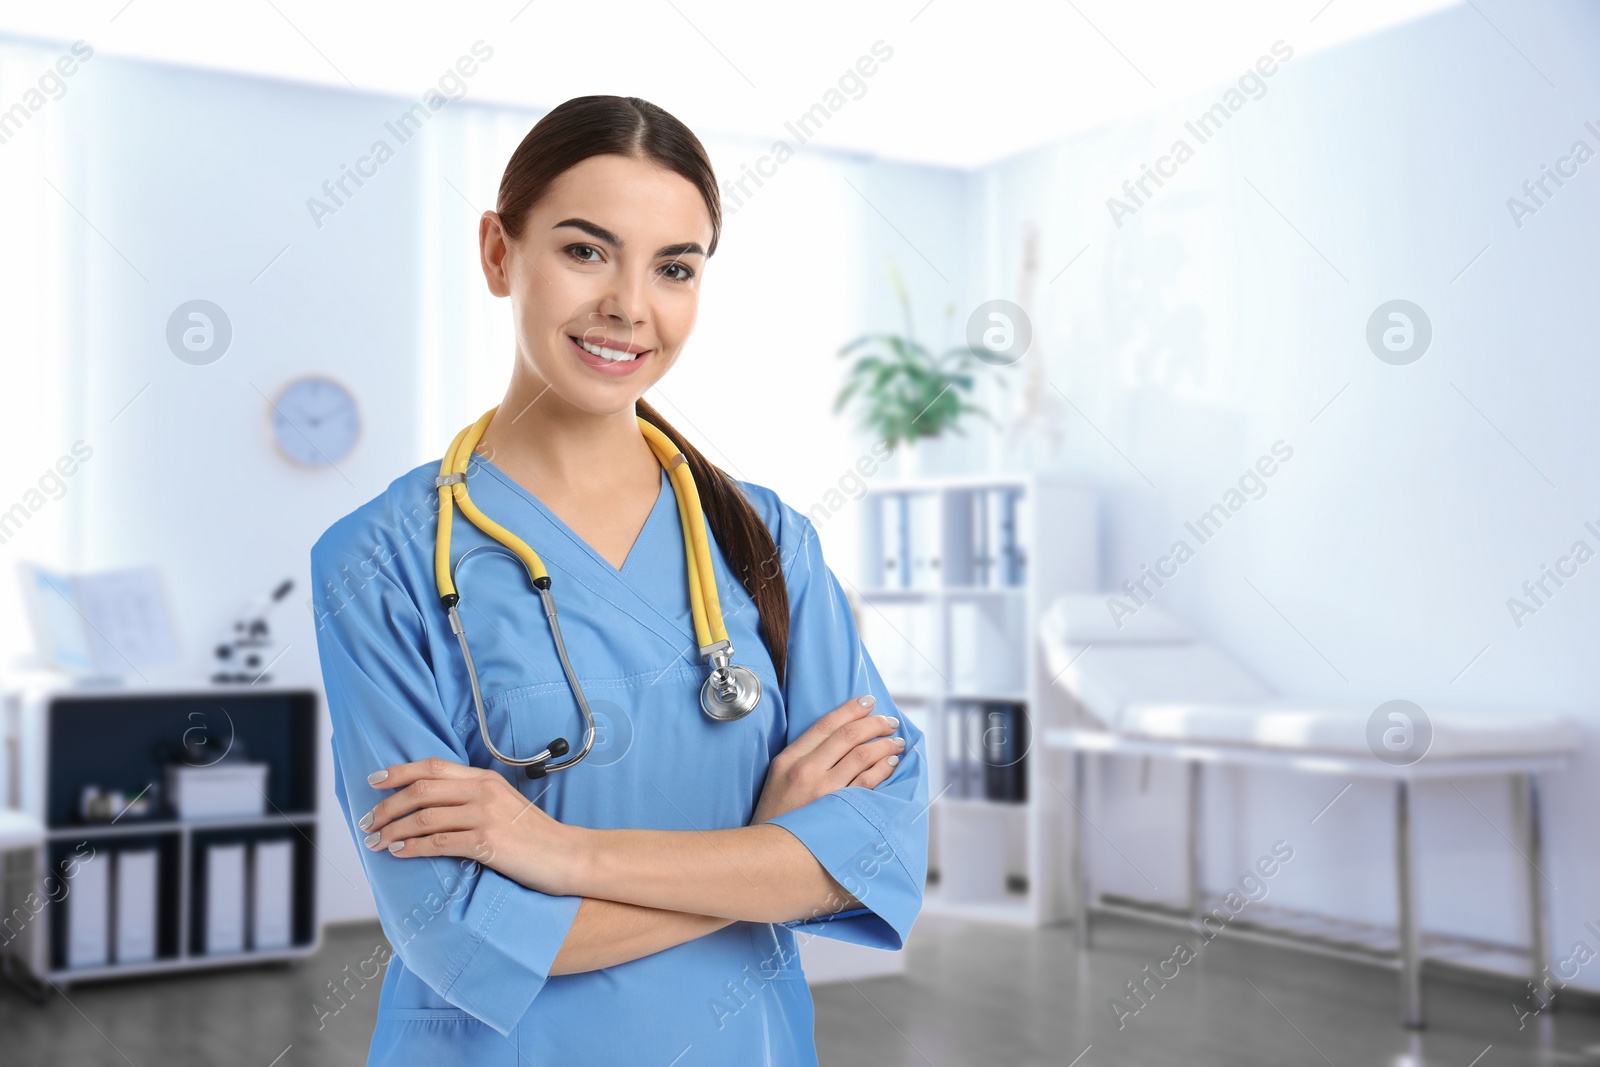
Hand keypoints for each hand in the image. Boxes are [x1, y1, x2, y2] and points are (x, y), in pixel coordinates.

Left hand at [358, 757, 582, 895]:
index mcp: (484, 778)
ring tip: (376, 842)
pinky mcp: (487, 843)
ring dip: (393, 830)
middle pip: (421, 791)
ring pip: (424, 818)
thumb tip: (431, 803)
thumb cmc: (534, 835)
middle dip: (387, 806)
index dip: (398, 772)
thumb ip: (472, 796)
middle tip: (367, 822)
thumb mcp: (503, 804)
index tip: (373, 780)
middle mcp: (483, 791)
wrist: (567, 855)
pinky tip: (399, 852)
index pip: (432, 766)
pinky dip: (413, 848)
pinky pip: (439, 844)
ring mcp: (485, 816)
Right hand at [752, 695, 904, 823]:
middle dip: (874, 723)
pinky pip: (868, 782)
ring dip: (884, 744)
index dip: (851, 709)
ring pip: (862, 755)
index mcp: (788, 759)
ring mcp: (822, 791)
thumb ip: (803, 758)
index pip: (826, 724)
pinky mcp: (838, 810)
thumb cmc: (777, 818)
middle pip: (848, 735)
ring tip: (896, 742)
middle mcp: (805, 770)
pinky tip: (892, 763)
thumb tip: (840, 740)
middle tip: (890, 722)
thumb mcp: (779, 779)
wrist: (769, 855)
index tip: (868, 702)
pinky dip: (883, 768)